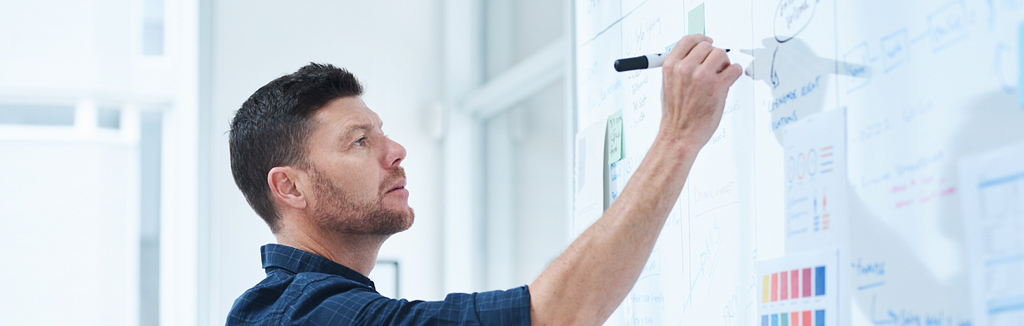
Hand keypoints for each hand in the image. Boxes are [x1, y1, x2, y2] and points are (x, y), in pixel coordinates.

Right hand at [660, 34, 741, 153]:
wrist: (680, 134)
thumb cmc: (676, 114)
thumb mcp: (667, 85)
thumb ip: (679, 68)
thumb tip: (694, 57)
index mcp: (671, 66)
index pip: (689, 40)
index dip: (701, 39)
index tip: (708, 42)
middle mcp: (685, 68)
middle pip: (707, 46)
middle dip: (713, 55)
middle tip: (715, 66)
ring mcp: (702, 77)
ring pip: (722, 54)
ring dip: (725, 63)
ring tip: (721, 76)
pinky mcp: (718, 86)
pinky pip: (735, 69)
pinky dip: (735, 73)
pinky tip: (728, 81)